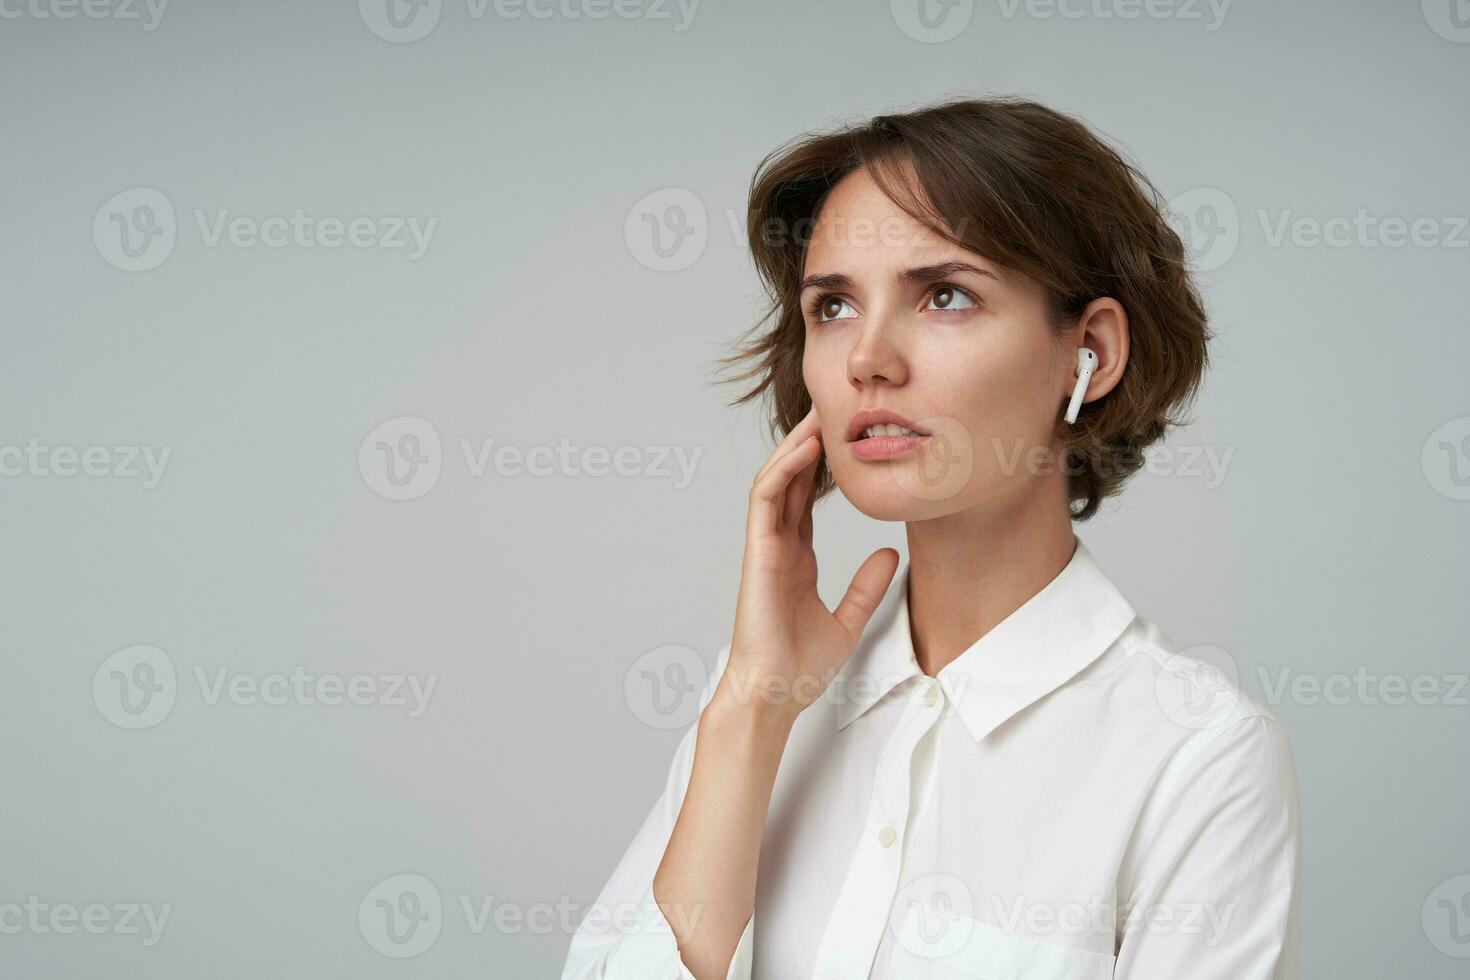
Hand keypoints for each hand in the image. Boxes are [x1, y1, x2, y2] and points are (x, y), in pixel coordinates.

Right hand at [717, 406, 899, 719]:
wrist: (775, 692)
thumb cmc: (799, 664)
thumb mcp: (849, 619)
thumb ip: (867, 586)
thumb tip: (893, 554)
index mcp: (795, 557)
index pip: (807, 498)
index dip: (824, 464)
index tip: (847, 435)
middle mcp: (778, 545)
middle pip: (791, 479)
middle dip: (809, 441)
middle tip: (835, 406)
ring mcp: (765, 545)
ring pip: (776, 479)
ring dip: (795, 444)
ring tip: (821, 413)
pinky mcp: (758, 551)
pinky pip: (766, 498)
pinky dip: (785, 469)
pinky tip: (807, 449)